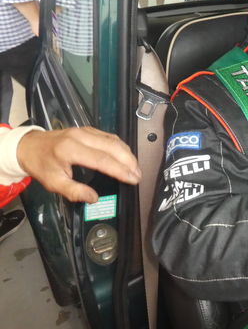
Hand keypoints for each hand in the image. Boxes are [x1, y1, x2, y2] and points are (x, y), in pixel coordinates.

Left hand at [17, 127, 141, 202]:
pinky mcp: (89, 129)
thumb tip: (94, 198)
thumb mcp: (52, 183)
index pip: (103, 160)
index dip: (120, 170)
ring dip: (128, 154)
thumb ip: (74, 191)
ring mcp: (86, 131)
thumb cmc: (41, 164)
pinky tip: (126, 157)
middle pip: (113, 147)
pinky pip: (110, 137)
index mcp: (71, 150)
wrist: (28, 145)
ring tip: (135, 168)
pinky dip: (121, 147)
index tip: (133, 179)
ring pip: (114, 140)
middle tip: (138, 175)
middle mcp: (81, 137)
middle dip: (129, 162)